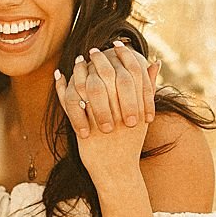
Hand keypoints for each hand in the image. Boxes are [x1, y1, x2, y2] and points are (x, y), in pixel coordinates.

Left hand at [56, 54, 160, 186]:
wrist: (117, 172)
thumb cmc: (130, 143)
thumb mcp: (143, 116)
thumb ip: (148, 89)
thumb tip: (154, 62)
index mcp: (136, 108)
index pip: (132, 73)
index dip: (125, 56)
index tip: (117, 44)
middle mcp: (120, 113)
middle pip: (110, 77)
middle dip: (101, 60)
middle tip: (95, 49)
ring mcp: (102, 121)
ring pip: (89, 87)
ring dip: (82, 71)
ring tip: (79, 60)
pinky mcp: (85, 129)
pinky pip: (71, 102)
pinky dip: (63, 88)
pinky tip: (61, 75)